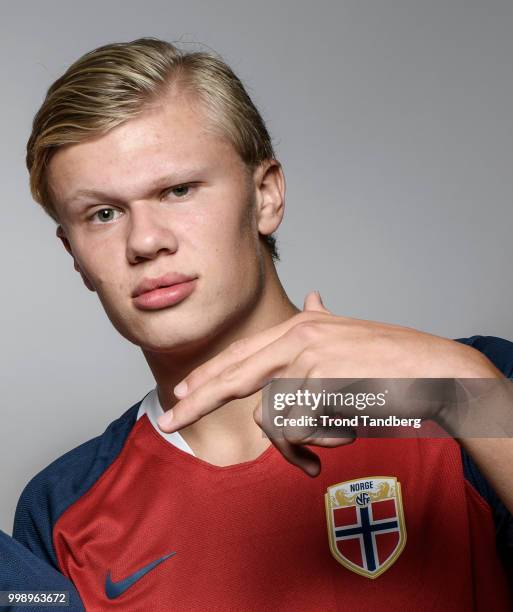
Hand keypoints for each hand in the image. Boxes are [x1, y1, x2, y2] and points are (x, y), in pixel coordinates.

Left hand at [157, 291, 495, 475]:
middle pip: (233, 374)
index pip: (241, 352)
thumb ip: (323, 318)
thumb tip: (313, 294)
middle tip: (169, 421)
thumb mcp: (349, 333)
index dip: (210, 372)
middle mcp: (298, 337)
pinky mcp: (321, 382)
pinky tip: (344, 434)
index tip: (184, 391)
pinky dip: (316, 442)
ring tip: (327, 445)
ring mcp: (309, 359)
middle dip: (198, 401)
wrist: (434, 369)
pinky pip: (297, 427)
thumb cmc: (390, 359)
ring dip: (296, 443)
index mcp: (300, 327)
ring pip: (271, 415)